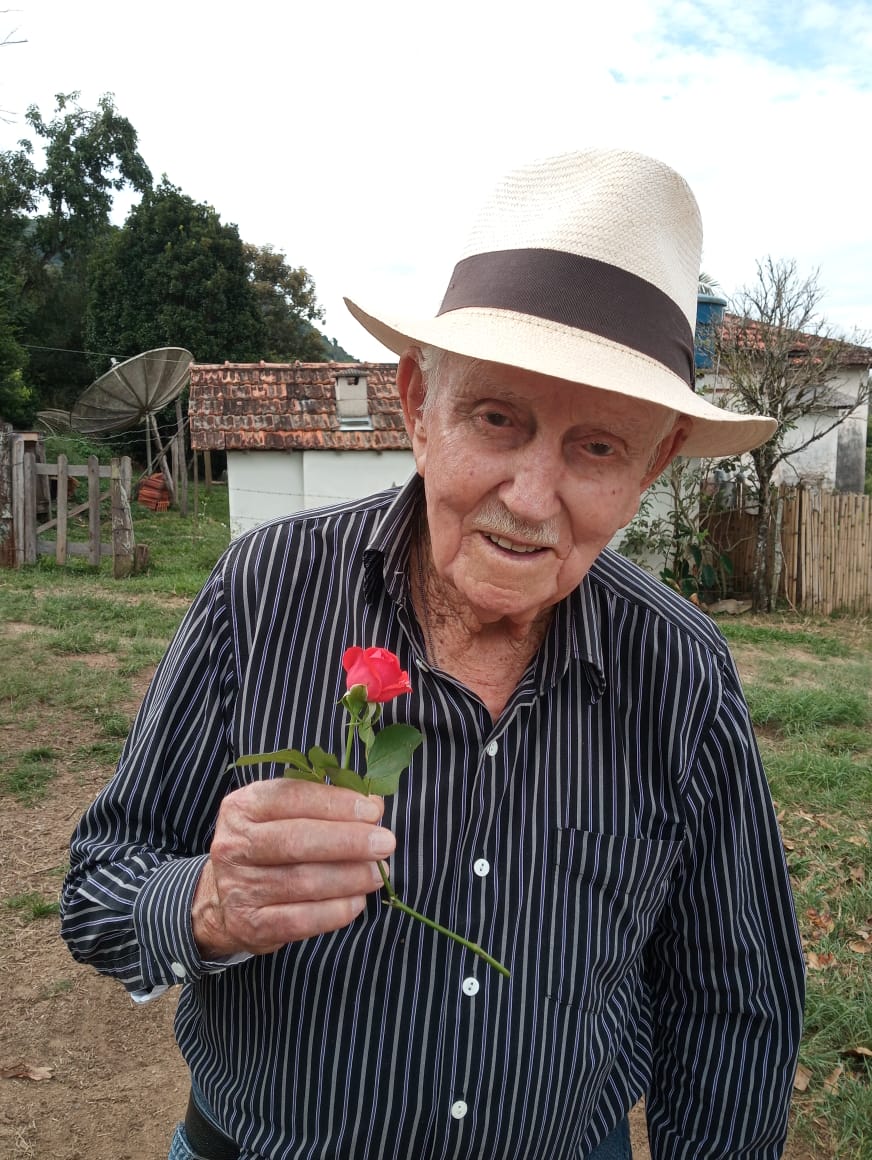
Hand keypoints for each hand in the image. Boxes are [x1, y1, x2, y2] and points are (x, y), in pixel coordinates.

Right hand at [192, 779, 394, 957]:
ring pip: (302, 881)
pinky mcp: (251, 924)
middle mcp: (235, 845)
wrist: (221, 899)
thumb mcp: (285, 815)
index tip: (372, 811)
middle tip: (385, 843)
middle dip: (348, 841)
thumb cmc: (267, 846)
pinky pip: (300, 920)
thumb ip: (326, 806)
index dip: (335, 803)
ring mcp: (240, 887)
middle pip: (296, 840)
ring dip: (348, 877)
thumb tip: (374, 807)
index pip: (291, 797)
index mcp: (243, 807)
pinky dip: (334, 912)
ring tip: (377, 873)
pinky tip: (357, 902)